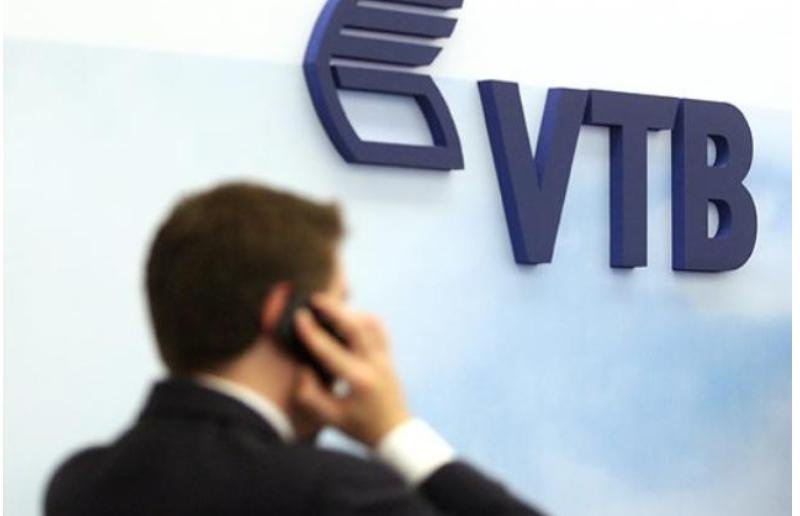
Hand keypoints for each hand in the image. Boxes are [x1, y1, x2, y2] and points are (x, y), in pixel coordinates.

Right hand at [292, 294, 410, 446]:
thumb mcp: (331, 419)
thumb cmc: (360, 427)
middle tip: (315, 298)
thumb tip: (302, 369)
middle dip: (334, 309)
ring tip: (329, 307)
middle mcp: (374, 364)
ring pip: (370, 323)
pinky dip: (363, 318)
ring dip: (349, 312)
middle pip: (356, 326)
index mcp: (358, 380)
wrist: (394, 432)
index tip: (299, 316)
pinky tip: (349, 318)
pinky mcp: (388, 356)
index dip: (312, 331)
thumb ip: (311, 395)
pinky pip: (378, 329)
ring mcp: (385, 358)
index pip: (331, 350)